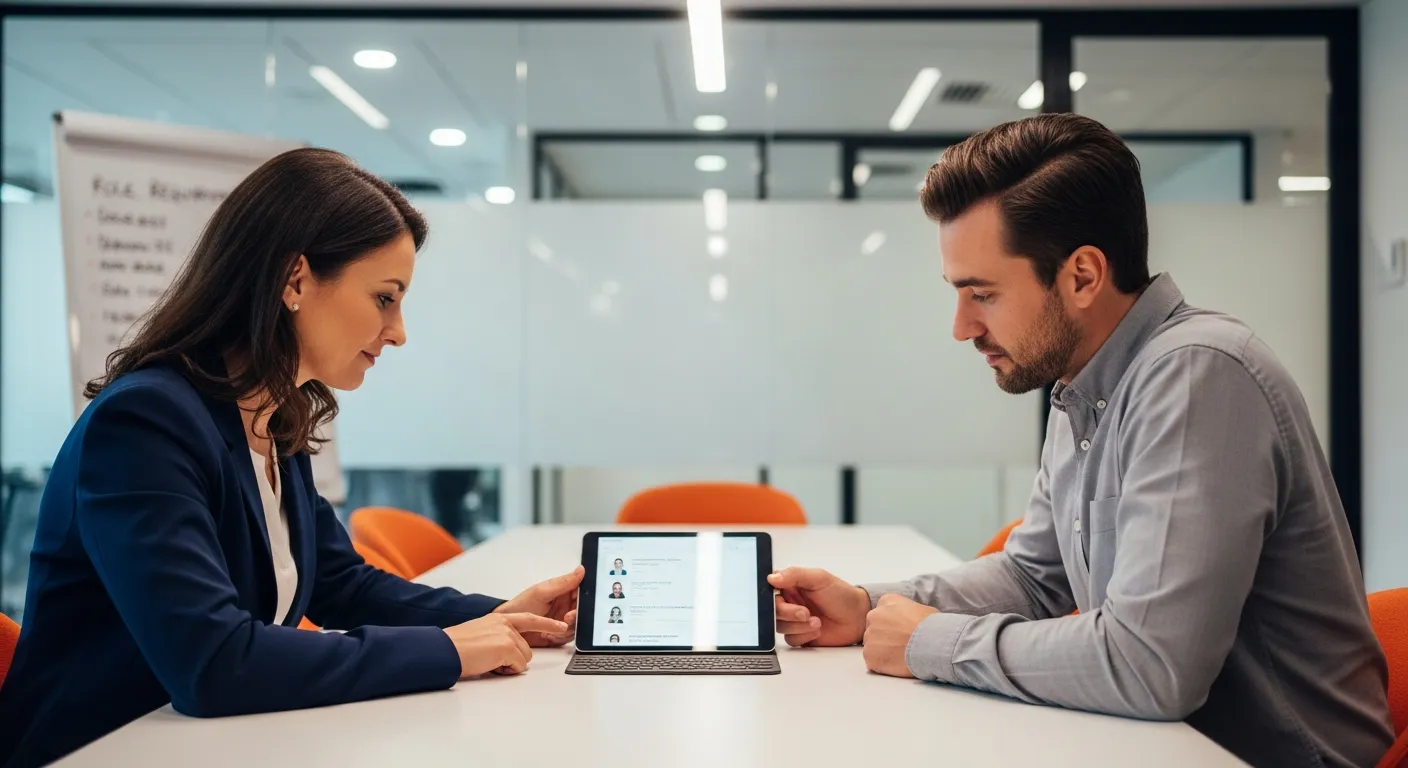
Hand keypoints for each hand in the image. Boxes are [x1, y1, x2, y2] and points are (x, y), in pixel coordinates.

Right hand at [444, 612, 567, 677]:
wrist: (444, 650)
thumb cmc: (455, 646)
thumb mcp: (479, 633)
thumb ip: (497, 636)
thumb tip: (507, 652)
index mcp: (498, 618)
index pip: (529, 619)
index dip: (546, 624)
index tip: (561, 626)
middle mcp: (505, 624)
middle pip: (527, 648)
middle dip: (513, 659)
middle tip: (492, 661)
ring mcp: (507, 634)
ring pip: (524, 658)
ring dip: (509, 665)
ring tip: (489, 662)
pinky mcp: (507, 647)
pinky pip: (518, 666)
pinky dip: (506, 671)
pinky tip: (490, 666)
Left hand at [493, 565, 583, 646]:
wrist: (507, 628)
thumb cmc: (520, 606)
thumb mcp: (541, 592)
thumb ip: (563, 583)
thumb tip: (581, 570)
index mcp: (563, 592)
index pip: (581, 593)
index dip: (583, 600)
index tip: (576, 606)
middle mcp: (564, 605)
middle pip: (582, 611)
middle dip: (576, 617)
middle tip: (566, 619)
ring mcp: (562, 620)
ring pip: (577, 626)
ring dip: (567, 629)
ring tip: (552, 629)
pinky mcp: (559, 634)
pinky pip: (568, 638)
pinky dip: (560, 638)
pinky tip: (548, 636)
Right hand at [767, 567, 871, 646]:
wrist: (857, 617)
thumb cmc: (841, 595)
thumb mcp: (819, 578)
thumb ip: (794, 574)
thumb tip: (772, 577)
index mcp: (791, 586)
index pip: (769, 589)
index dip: (771, 596)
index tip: (780, 597)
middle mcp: (790, 602)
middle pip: (773, 611)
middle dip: (788, 613)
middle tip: (805, 612)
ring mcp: (794, 620)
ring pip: (780, 626)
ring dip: (798, 625)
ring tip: (816, 621)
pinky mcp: (800, 635)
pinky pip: (791, 639)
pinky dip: (804, 636)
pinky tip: (817, 630)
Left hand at [862, 594, 937, 677]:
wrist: (931, 644)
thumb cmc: (932, 627)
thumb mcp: (922, 609)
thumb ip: (909, 612)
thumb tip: (912, 621)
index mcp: (887, 601)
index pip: (883, 612)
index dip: (893, 624)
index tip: (902, 632)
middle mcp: (873, 615)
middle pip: (875, 628)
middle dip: (885, 637)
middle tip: (901, 645)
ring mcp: (869, 635)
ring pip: (873, 645)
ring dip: (884, 651)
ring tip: (902, 655)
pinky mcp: (869, 655)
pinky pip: (873, 661)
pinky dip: (883, 665)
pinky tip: (897, 664)